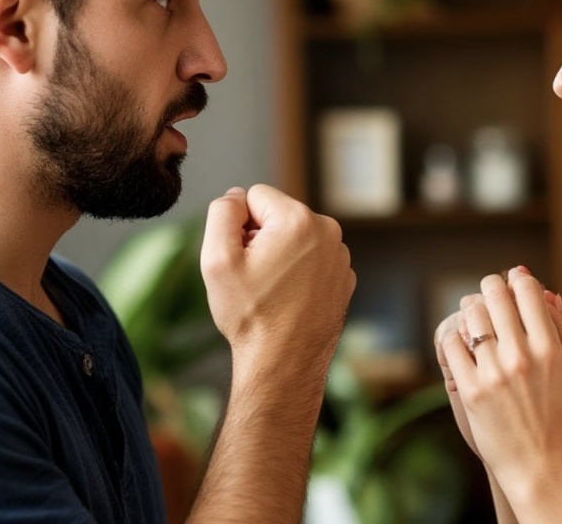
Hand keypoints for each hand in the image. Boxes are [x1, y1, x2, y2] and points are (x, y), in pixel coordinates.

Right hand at [200, 185, 354, 370]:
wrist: (284, 365)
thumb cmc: (251, 316)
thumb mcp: (217, 260)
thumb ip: (222, 214)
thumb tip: (236, 196)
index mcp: (299, 220)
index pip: (254, 196)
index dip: (239, 226)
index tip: (243, 259)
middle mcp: (328, 232)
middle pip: (278, 215)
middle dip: (262, 239)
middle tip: (255, 278)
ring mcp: (341, 256)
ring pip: (295, 238)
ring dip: (281, 256)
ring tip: (273, 291)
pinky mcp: (344, 277)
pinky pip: (312, 259)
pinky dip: (298, 273)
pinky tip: (289, 300)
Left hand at [440, 267, 561, 494]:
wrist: (537, 466)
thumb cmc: (559, 417)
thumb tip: (549, 293)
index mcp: (550, 349)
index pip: (528, 290)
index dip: (518, 279)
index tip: (513, 281)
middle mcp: (521, 357)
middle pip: (495, 294)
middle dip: (490, 287)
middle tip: (488, 294)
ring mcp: (493, 373)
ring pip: (471, 315)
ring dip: (471, 309)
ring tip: (474, 317)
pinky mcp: (469, 390)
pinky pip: (453, 344)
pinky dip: (455, 337)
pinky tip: (463, 345)